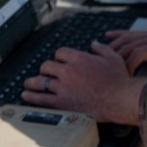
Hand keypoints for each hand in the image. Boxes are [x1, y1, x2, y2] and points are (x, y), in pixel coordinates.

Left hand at [21, 42, 145, 124]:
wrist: (119, 98)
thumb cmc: (119, 79)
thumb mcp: (113, 57)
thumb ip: (101, 48)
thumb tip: (93, 44)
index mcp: (79, 58)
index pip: (60, 53)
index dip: (59, 57)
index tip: (60, 61)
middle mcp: (67, 71)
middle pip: (47, 66)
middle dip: (46, 69)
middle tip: (45, 73)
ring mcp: (63, 88)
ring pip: (40, 82)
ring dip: (33, 82)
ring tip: (28, 84)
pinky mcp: (62, 103)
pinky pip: (41, 99)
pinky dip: (32, 97)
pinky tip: (26, 96)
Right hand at [105, 23, 146, 75]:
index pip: (138, 53)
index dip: (129, 65)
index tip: (124, 77)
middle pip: (128, 46)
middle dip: (116, 59)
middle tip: (106, 72)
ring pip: (126, 39)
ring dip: (113, 47)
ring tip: (100, 57)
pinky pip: (129, 33)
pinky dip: (117, 35)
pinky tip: (106, 36)